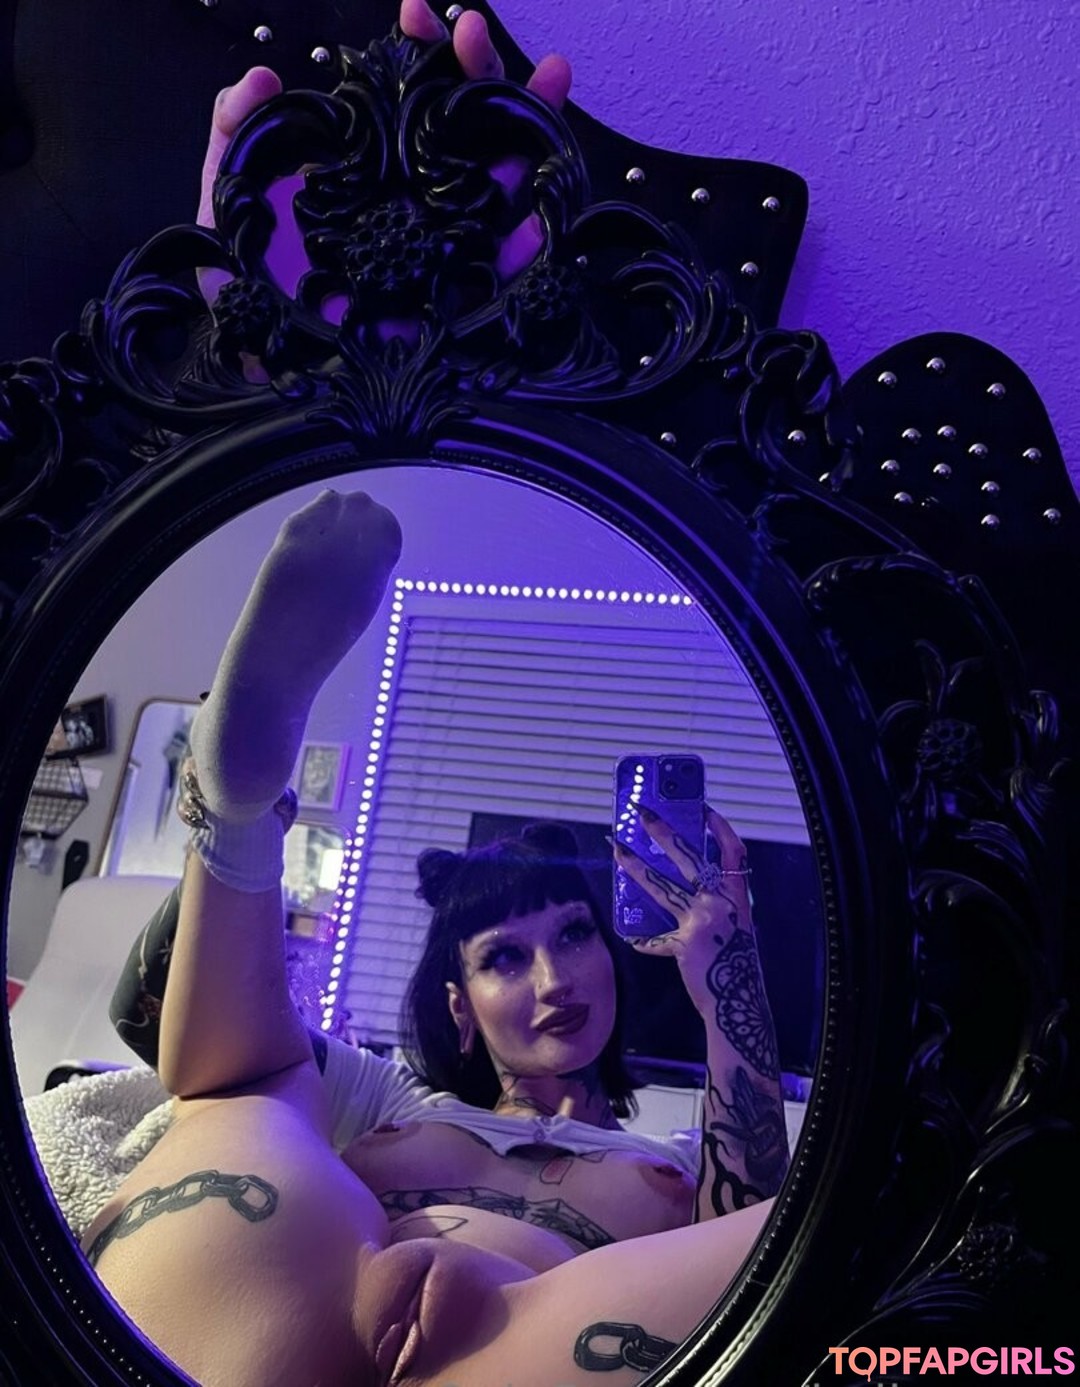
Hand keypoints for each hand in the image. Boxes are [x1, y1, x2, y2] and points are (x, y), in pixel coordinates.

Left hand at [197, 0, 571, 296]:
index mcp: (369, 166)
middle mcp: (414, 197)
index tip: (415, 10)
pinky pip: (508, 270)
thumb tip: (260, 78)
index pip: (405, 96)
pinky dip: (534, 240)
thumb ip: (234, 133)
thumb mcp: (226, 201)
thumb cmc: (245, 288)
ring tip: (551, 80)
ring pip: (501, 177)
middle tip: (473, 33)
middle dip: (479, 68)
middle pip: (464, 122)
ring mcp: (442, 244)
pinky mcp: (460, 301)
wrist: (257, 364)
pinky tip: (544, 206)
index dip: (418, 49)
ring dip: (532, 124)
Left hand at [613, 804, 755, 1018]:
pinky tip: (632, 937)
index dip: (719, 828)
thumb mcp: (736, 925)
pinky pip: (655, 938)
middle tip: (643, 814)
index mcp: (736, 897)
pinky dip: (644, 939)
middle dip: (663, 832)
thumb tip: (693, 888)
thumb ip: (717, 904)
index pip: (732, 852)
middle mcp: (719, 903)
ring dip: (636, 867)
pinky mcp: (683, 943)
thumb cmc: (735, 963)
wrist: (736, 1001)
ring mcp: (700, 921)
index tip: (703, 808)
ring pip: (661, 886)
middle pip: (688, 858)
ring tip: (618, 851)